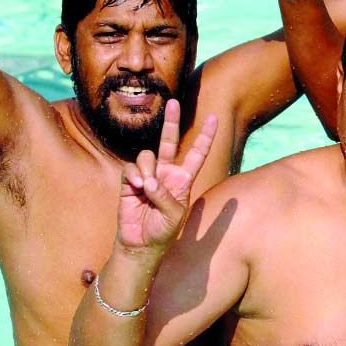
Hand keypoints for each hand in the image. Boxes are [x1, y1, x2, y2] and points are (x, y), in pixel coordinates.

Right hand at [116, 100, 217, 251]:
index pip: (197, 153)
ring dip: (148, 169)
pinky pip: (132, 167)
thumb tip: (150, 180)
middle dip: (172, 121)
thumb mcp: (174, 215)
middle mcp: (166, 172)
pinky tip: (138, 187)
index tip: (215, 118)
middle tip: (174, 102)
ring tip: (147, 188)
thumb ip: (165, 196)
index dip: (205, 136)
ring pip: (148, 155)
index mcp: (183, 179)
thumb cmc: (163, 231)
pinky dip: (135, 175)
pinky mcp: (130, 181)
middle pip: (169, 141)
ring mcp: (148, 175)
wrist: (140, 243)